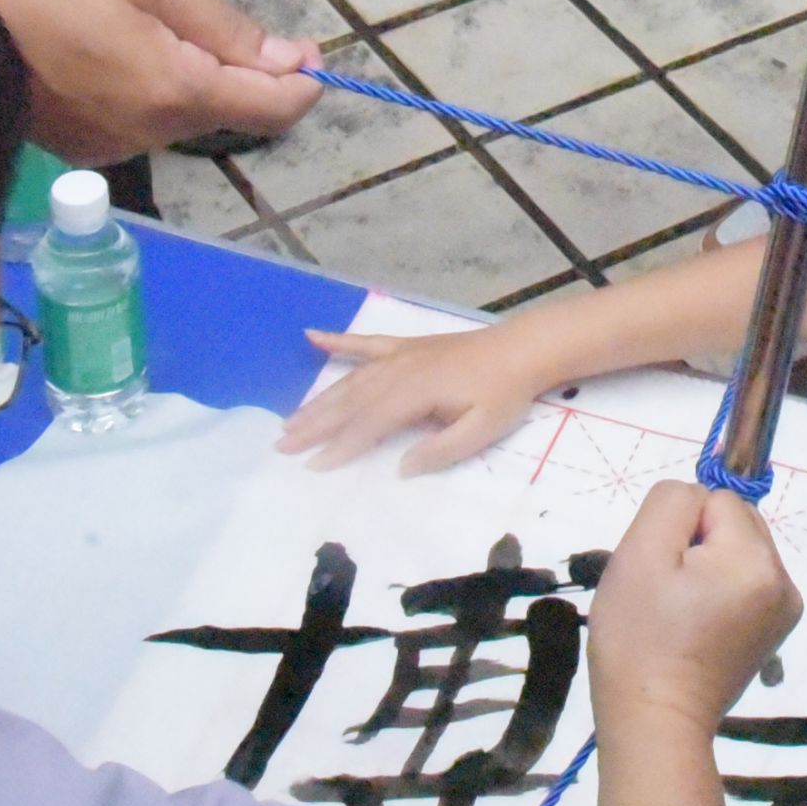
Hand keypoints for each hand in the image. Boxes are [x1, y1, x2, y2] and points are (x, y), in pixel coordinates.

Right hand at [0, 0, 321, 162]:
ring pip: (181, 113)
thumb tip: (288, 59)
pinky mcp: (80, 148)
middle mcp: (151, 135)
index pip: (272, 108)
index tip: (304, 47)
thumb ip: (221, 24)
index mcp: (175, 92)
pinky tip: (103, 46)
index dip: (301, 80)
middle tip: (192, 9)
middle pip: (227, 109)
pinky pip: (138, 118)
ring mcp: (112, 148)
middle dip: (234, 67)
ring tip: (130, 17)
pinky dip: (144, 86)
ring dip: (184, 73)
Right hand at [280, 320, 564, 471]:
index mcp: (416, 392)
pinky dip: (337, 341)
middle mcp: (399, 370)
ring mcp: (400, 354)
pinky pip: (365, 343)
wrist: (523, 348)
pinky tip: (312, 337)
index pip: (370, 423)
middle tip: (282, 445)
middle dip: (315, 424)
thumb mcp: (482, 430)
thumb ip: (440, 450)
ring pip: (350, 378)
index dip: (341, 445)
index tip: (313, 465)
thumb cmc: (504, 393)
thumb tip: (399, 468)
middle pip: (350, 400)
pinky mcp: (406, 346)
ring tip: (290, 419)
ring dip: (319, 399)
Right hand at [590, 481, 800, 740]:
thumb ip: (673, 502)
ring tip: (680, 613)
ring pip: (737, 551)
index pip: (716, 500)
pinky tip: (696, 627)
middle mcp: (784, 580)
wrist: (655, 724)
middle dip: (697, 545)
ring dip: (706, 568)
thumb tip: (700, 498)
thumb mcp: (639, 554)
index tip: (663, 572)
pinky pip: (744, 582)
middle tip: (667, 593)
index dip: (679, 529)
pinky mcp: (774, 631)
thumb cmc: (639, 641)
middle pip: (734, 522)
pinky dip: (718, 593)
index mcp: (757, 560)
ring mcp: (785, 609)